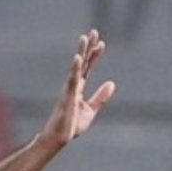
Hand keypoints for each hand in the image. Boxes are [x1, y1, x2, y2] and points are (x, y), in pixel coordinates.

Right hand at [38, 29, 117, 146]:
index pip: (88, 67)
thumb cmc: (72, 125)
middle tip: (94, 31)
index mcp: (78, 87)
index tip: (102, 43)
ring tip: (85, 38)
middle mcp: (73, 84)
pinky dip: (76, 69)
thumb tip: (111, 83)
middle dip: (88, 47)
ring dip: (81, 52)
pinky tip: (78, 58)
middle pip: (82, 62)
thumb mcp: (91, 110)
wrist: (59, 138)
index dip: (95, 55)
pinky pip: (72, 80)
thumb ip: (100, 97)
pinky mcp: (67, 96)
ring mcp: (69, 89)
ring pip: (76, 67)